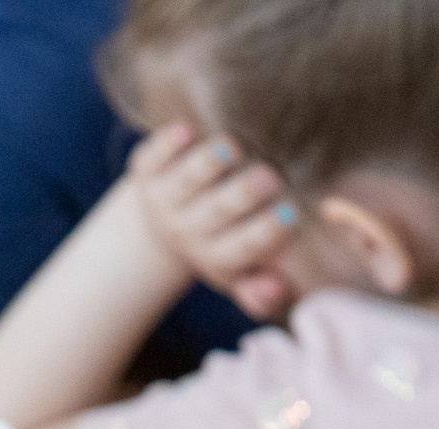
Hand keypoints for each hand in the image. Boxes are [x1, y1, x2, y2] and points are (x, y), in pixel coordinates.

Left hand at [128, 123, 297, 319]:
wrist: (161, 225)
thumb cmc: (224, 239)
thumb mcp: (240, 272)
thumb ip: (261, 288)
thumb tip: (276, 288)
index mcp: (215, 253)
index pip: (241, 248)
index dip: (264, 233)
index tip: (290, 215)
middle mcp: (187, 228)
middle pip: (213, 213)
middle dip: (240, 196)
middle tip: (268, 178)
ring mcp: (165, 198)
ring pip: (183, 183)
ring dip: (204, 167)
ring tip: (229, 150)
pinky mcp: (147, 171)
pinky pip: (152, 158)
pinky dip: (165, 146)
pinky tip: (185, 130)